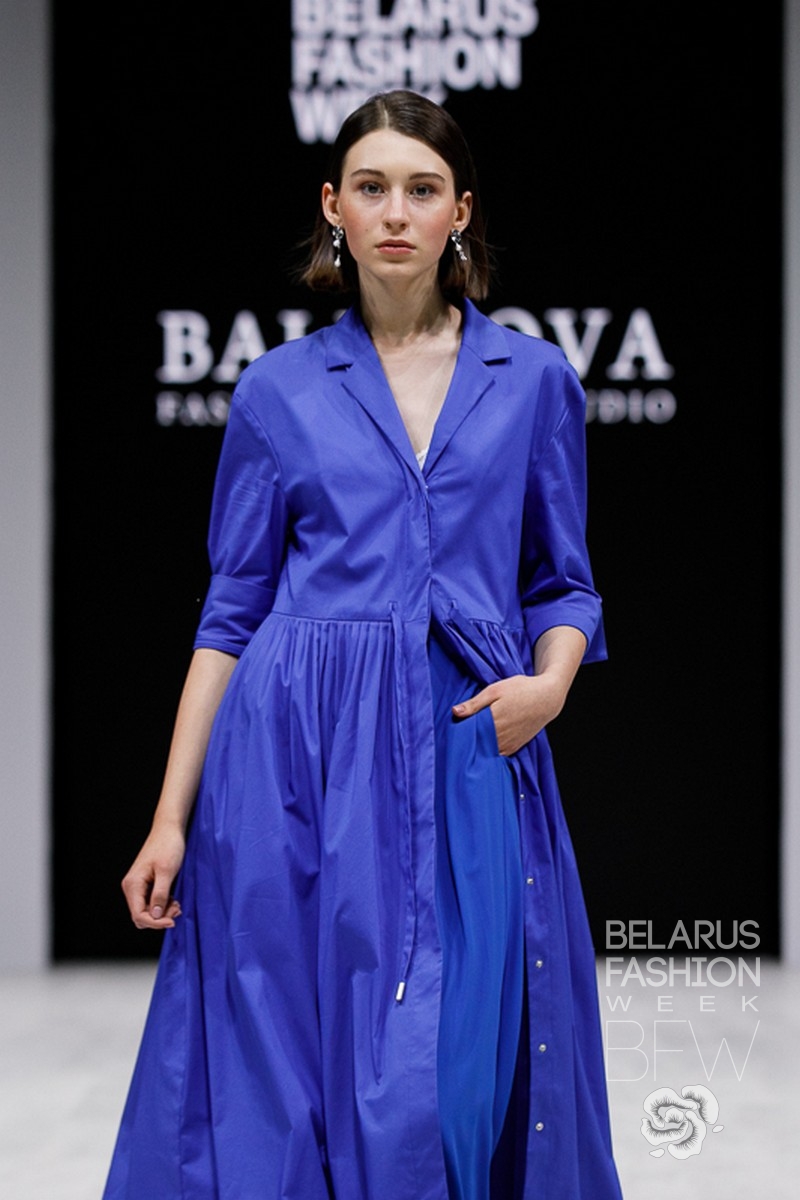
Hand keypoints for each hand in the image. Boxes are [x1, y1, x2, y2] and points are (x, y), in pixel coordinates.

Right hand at [121, 823, 185, 929]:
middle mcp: (131, 887)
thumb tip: (156, 916)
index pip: (139, 915)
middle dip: (159, 918)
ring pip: (147, 910)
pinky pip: (151, 902)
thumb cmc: (168, 845)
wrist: (169, 828)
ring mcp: (138, 886)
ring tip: (177, 904)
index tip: (173, 920)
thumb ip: (160, 895)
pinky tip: (173, 900)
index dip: (155, 923)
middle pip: (141, 916)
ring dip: (162, 912)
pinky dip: (162, 905)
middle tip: (177, 910)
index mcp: (133, 884)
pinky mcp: (146, 884)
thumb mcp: (167, 871)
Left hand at [452, 673, 567, 755]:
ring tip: (470, 740)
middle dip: (467, 741)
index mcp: (494, 719)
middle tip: (456, 737)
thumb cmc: (521, 690)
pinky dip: (489, 752)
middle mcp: (501, 735)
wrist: (547, 699)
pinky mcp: (515, 747)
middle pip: (476, 744)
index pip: (469, 733)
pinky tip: (483, 745)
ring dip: (477, 748)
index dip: (459, 732)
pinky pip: (498, 755)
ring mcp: (509, 743)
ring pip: (486, 752)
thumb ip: (475, 703)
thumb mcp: (496, 690)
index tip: (451, 730)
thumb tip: (454, 712)